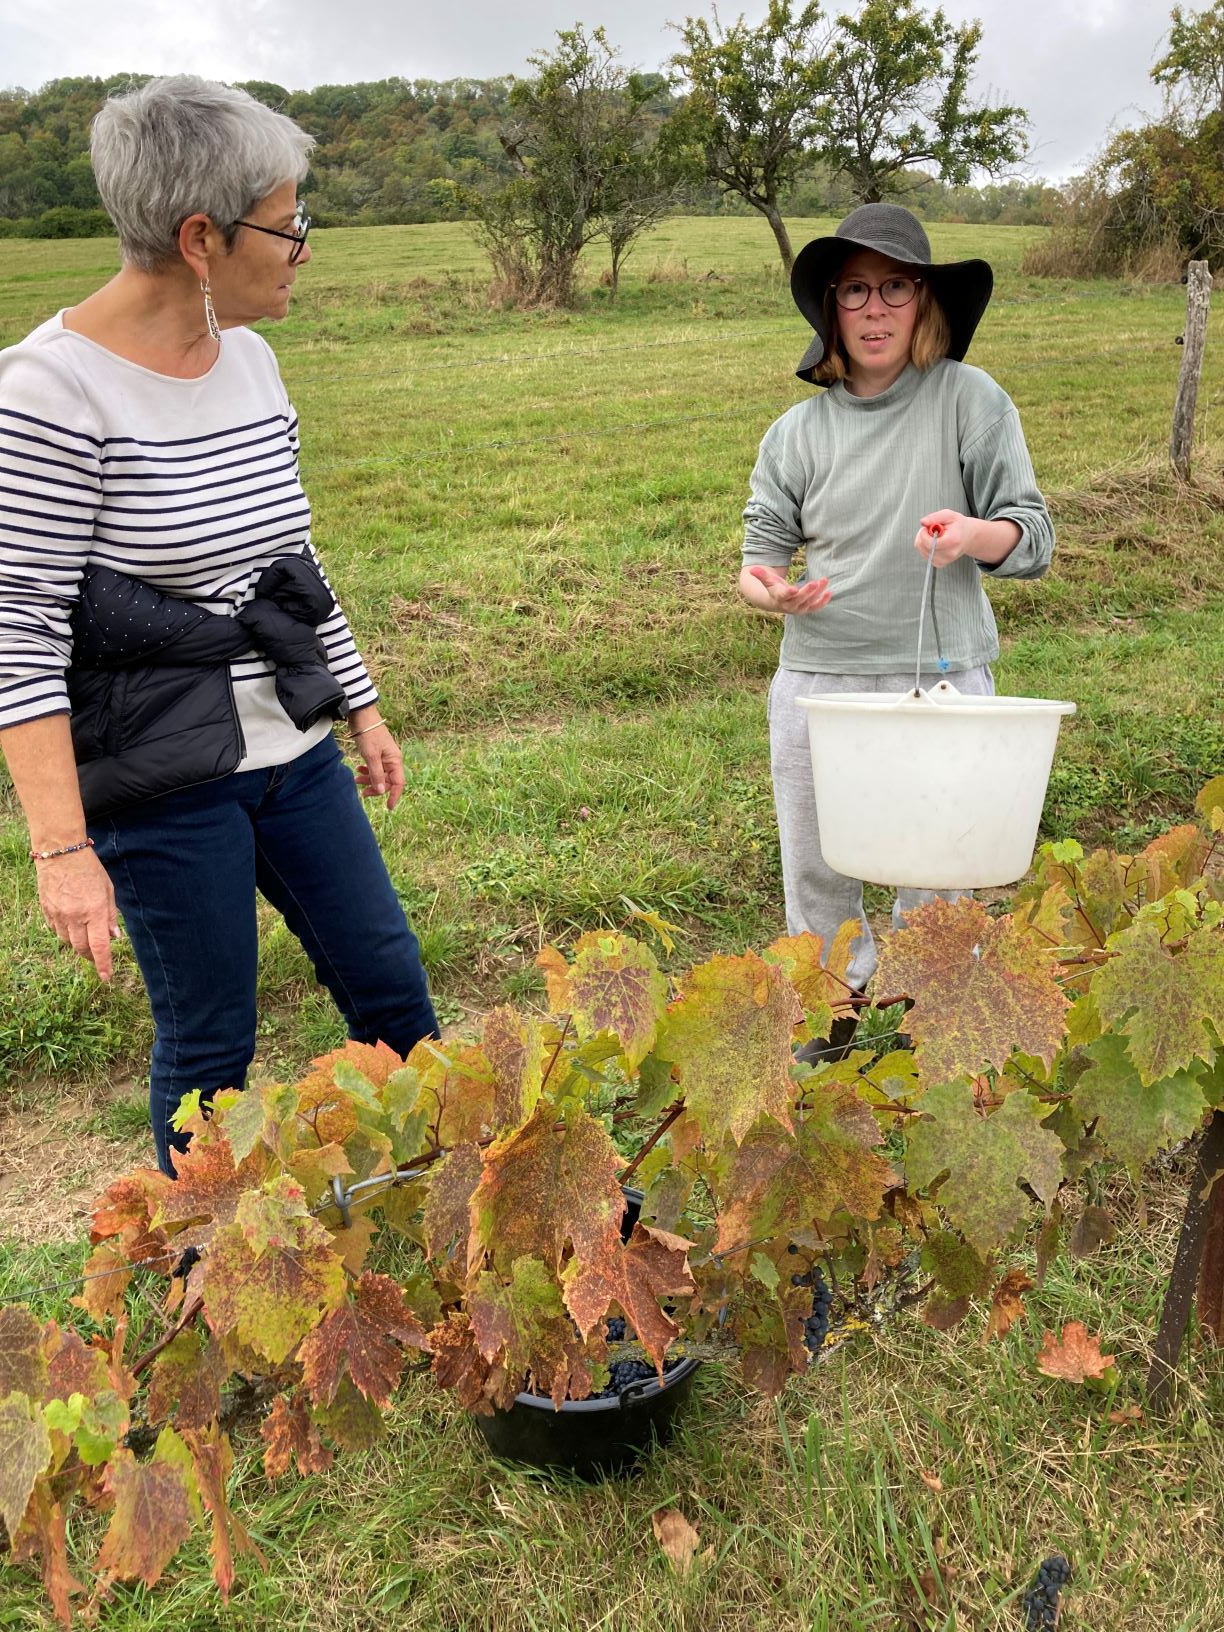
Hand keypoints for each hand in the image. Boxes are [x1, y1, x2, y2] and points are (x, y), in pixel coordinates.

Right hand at [36, 848, 118, 980]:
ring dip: (78, 944)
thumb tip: (114, 937)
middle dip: (91, 956)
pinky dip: (65, 933)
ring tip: (85, 935)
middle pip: (82, 948)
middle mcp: (76, 916)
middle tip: (97, 955)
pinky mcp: (47, 911)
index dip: (103, 965)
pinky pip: (56, 930)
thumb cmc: (89, 869)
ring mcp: (59, 914)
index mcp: (95, 911)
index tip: (106, 977)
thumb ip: (111, 915)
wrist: (60, 853)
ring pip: (68, 941)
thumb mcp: (108, 889)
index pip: (100, 946)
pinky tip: (71, 924)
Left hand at [351, 716, 404, 810]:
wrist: (362, 716)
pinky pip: (374, 767)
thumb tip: (382, 792)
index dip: (394, 796)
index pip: (399, 783)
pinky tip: (358, 769)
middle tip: (363, 793)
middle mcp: (392, 759)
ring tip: (356, 781)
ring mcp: (384, 756)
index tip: (388, 808)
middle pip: (388, 780)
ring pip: (379, 774)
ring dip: (369, 780)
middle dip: (376, 788)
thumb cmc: (368, 734)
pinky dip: (367, 771)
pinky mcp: (376, 753)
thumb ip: (376, 774)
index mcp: (395, 760)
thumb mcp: (371, 756)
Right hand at [746, 565, 831, 613]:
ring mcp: (799, 608)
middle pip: (799, 599)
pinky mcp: (806, 609)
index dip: (788, 593)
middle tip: (815, 582)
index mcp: (779, 597)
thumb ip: (761, 575)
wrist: (776, 602)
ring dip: (818, 593)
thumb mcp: (767, 581)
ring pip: (809, 602)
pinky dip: (822, 602)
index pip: (784, 596)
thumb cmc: (773, 588)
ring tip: (824, 580)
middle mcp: (789, 605)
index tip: (794, 589)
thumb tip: (752, 569)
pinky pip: (815, 607)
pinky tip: (829, 593)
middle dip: (807, 591)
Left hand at [914, 511, 976, 566]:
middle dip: (922, 537)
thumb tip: (923, 522)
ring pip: (923, 552)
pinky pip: (925, 556)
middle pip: (925, 548)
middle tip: (930, 530)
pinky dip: (926, 548)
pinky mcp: (940, 564)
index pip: (930, 543)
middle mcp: (949, 553)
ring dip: (924, 542)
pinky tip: (933, 542)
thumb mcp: (949, 515)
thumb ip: (935, 517)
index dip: (924, 534)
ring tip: (933, 535)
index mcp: (953, 541)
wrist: (967, 536)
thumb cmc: (958, 526)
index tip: (926, 527)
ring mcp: (945, 560)